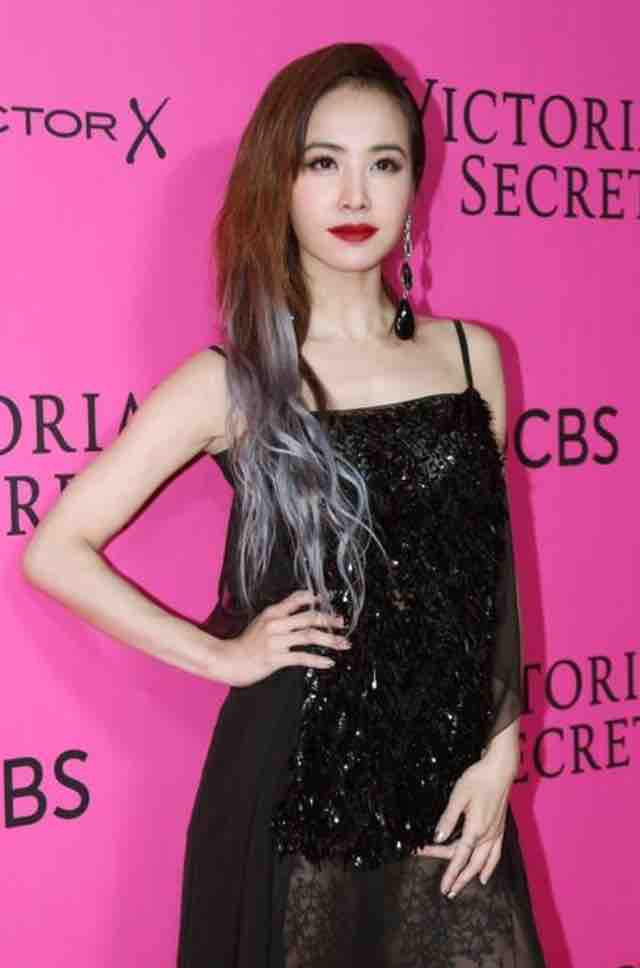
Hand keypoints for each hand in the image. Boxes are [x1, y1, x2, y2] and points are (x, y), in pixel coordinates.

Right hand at [213, 589, 350, 687]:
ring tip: (343, 643)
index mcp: (272, 613)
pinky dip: (318, 660)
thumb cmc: (245, 643)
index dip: (314, 598)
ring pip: (309, 636)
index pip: (296, 599)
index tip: (328, 601)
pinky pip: (302, 657)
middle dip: (329, 620)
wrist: (227, 660)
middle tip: (342, 623)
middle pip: (309, 617)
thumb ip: (280, 616)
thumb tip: (301, 612)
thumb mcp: (261, 622)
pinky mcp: (275, 658)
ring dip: (330, 640)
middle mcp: (275, 624)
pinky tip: (329, 662)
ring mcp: (275, 641)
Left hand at [416, 749, 517, 898]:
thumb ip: (448, 819)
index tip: (443, 887)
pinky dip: (489, 867)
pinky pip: (495, 854)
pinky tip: (485, 875)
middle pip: (471, 863)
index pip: (460, 857)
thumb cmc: (478, 779)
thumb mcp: (458, 797)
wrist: (500, 770)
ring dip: (472, 876)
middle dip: (459, 879)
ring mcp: (495, 833)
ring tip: (461, 887)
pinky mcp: (500, 828)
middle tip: (448, 892)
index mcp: (476, 829)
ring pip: (484, 862)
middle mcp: (487, 835)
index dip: (451, 873)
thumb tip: (437, 838)